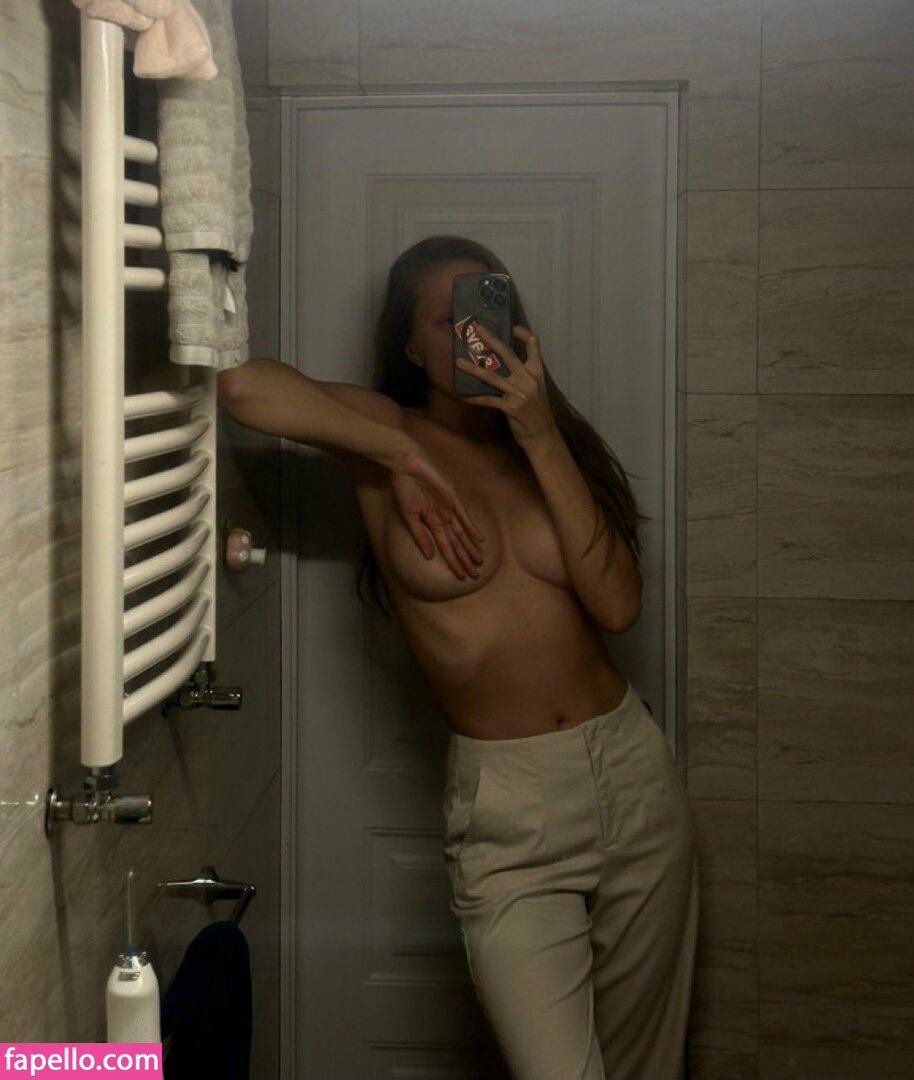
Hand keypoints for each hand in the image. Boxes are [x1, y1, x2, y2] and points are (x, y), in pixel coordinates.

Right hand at [388, 443, 485, 578]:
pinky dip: (472, 527)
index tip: (460, 577)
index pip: (446, 548)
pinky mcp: (453, 497)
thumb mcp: (409, 516)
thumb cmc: (404, 490)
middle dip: (466, 559)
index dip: (454, 562)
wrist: (406, 467)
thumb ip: (420, 536)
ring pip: (463, 533)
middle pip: (457, 543)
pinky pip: (464, 515)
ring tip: (479, 562)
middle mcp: (443, 518)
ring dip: (471, 548)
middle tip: (476, 575)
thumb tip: (429, 557)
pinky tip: (479, 539)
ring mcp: (449, 508)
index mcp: (431, 523)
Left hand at [455, 324, 557, 447]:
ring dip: (473, 368)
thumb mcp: (537, 389)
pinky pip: (488, 400)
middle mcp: (528, 379)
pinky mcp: (510, 407)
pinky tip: (463, 396)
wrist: (543, 435)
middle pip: (507, 353)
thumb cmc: (538, 412)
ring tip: (459, 362)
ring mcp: (519, 393)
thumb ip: (525, 376)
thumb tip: (505, 365)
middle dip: (491, 339)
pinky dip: (474, 398)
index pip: (534, 345)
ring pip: (491, 376)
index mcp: (537, 372)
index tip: (513, 328)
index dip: (524, 334)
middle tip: (477, 328)